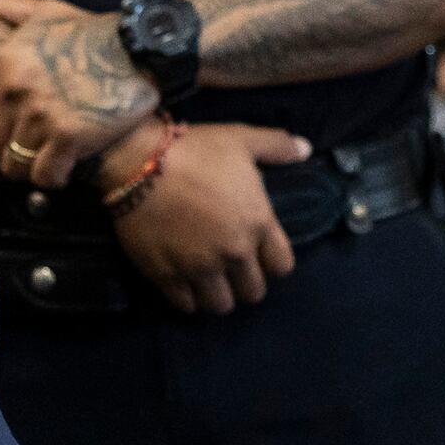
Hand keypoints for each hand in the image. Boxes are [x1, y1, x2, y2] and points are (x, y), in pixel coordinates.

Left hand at [0, 0, 160, 193]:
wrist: (145, 51)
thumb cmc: (96, 35)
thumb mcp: (51, 13)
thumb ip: (11, 7)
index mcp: (3, 60)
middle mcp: (15, 89)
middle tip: (19, 149)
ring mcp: (41, 114)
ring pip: (11, 165)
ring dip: (25, 168)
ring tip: (41, 158)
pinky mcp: (69, 137)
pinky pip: (43, 175)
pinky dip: (52, 177)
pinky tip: (63, 166)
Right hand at [109, 122, 309, 316]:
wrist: (138, 161)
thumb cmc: (195, 149)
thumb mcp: (241, 138)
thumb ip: (277, 146)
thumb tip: (306, 149)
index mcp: (257, 222)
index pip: (282, 266)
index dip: (273, 262)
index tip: (259, 254)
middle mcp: (234, 252)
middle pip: (253, 292)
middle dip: (245, 282)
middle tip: (231, 268)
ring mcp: (200, 268)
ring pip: (220, 305)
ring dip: (217, 295)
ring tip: (208, 280)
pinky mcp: (167, 277)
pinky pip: (186, 305)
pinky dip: (187, 298)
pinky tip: (183, 282)